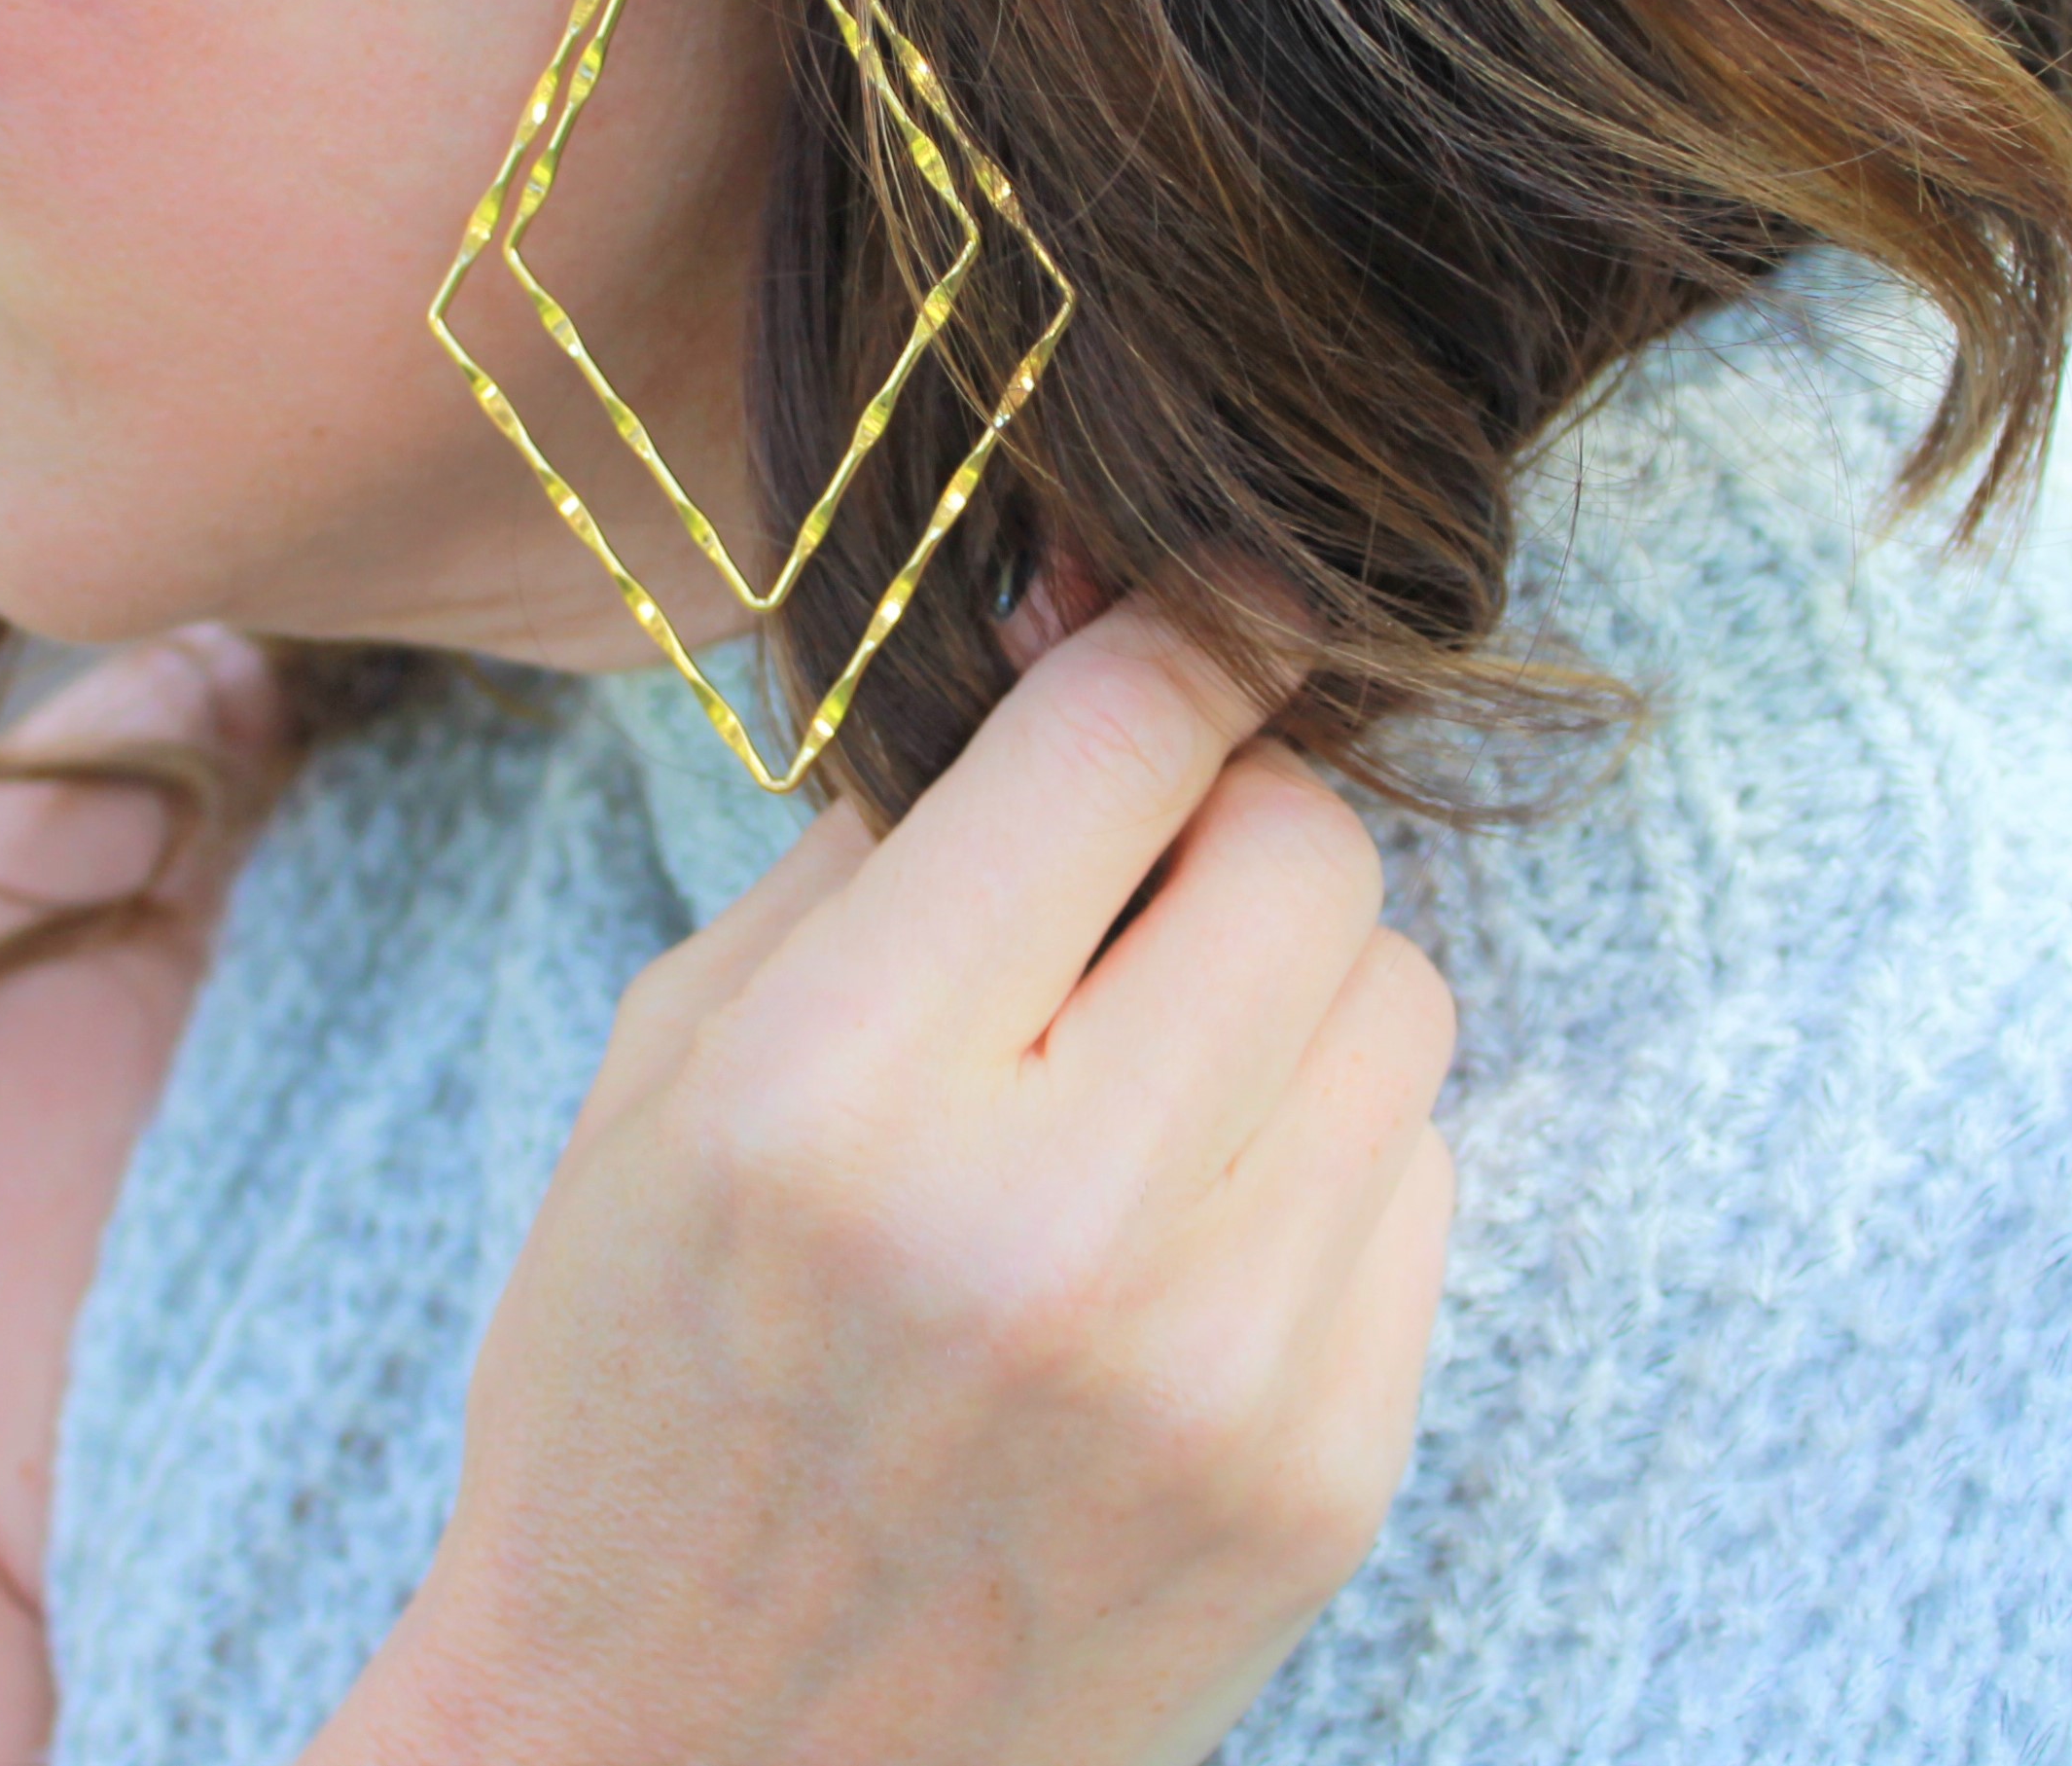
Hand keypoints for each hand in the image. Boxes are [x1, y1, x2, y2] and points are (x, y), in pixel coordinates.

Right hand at [338, 599, 1456, 1765]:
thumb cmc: (649, 1380)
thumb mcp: (681, 1067)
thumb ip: (899, 829)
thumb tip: (1095, 603)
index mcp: (837, 1094)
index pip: (1122, 736)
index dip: (1189, 627)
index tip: (1227, 595)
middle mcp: (1047, 1227)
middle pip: (1308, 855)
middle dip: (1234, 830)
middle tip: (1141, 896)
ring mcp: (1217, 1371)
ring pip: (1402, 1003)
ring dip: (1294, 999)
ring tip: (1150, 1091)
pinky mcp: (1328, 1477)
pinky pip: (1422, 1181)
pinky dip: (1324, 1165)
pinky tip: (1191, 1243)